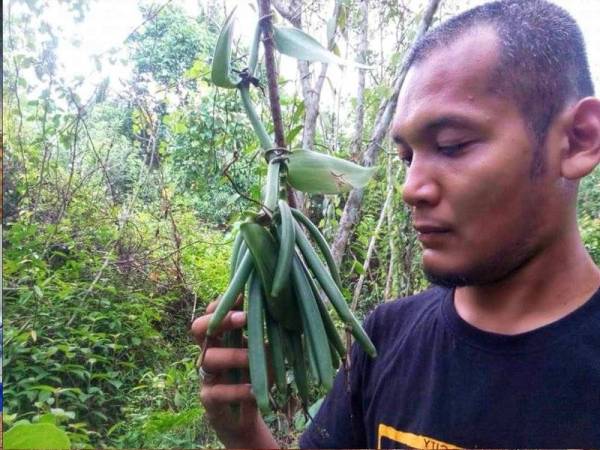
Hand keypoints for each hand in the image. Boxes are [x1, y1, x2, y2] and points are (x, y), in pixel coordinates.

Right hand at [191, 298, 276, 447]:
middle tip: (243, 318)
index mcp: (220, 338)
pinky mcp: (208, 400)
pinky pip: (216, 392)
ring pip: (209, 359)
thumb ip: (263, 338)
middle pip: (198, 328)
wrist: (244, 419)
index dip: (222, 304)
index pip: (212, 313)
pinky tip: (253, 390)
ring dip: (234, 355)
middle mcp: (208, 352)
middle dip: (220, 320)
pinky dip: (236, 390)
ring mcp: (205, 376)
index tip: (243, 296)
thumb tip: (281, 314)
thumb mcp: (260, 355)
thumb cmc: (253, 378)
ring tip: (254, 358)